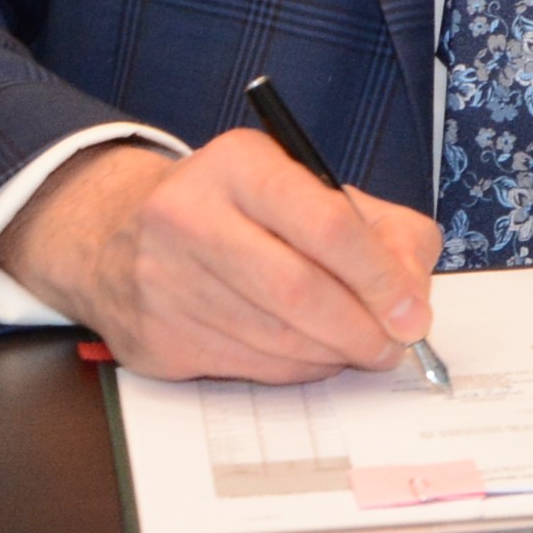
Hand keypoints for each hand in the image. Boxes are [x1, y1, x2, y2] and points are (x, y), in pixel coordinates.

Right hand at [0, 131, 440, 384]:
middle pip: (299, 290)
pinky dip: (296, 369)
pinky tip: (313, 355)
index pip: (327, 224)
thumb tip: (410, 298)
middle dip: (362, 328)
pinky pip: (247, 366)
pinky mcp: (154, 335)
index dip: (380, 277)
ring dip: (333, 353)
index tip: (412, 313)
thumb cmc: (242, 212)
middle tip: (395, 345)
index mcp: (240, 164)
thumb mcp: (316, 190)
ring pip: (275, 337)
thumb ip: (385, 231)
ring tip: (360, 348)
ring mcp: (163, 279)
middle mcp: (190, 216)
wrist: (120, 236)